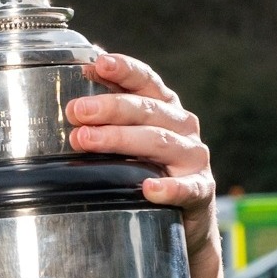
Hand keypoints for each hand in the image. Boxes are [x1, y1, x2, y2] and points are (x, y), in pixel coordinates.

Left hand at [68, 51, 216, 258]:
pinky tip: (148, 188)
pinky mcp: (200, 189)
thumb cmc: (147, 166)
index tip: (99, 63)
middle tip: (76, 111)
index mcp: (163, 107)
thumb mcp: (129, 134)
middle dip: (110, 107)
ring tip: (86, 140)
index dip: (124, 70)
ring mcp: (193, 157)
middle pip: (147, 110)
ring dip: (121, 139)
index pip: (145, 81)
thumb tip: (77, 80)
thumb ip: (107, 111)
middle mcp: (181, 126)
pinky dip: (168, 187)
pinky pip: (186, 188)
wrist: (184, 214)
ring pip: (159, 142)